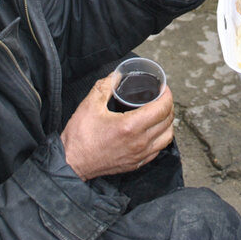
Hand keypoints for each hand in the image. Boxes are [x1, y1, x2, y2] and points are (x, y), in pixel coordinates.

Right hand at [59, 72, 175, 179]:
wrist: (72, 163)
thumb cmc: (80, 137)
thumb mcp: (90, 105)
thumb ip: (106, 86)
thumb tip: (117, 75)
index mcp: (130, 126)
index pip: (162, 108)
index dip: (167, 95)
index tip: (163, 88)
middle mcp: (139, 142)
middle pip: (168, 121)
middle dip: (168, 105)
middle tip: (161, 97)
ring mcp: (140, 155)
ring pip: (167, 137)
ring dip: (167, 122)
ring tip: (159, 113)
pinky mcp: (136, 164)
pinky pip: (158, 149)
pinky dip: (161, 137)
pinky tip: (153, 130)